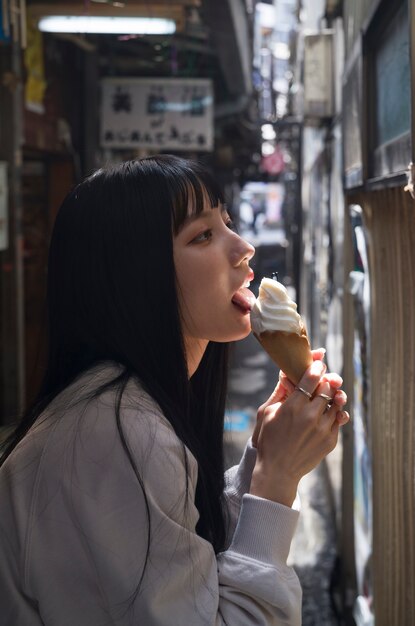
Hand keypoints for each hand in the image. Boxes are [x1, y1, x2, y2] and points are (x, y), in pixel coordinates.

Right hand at [250, 359, 349, 506]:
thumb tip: (287, 373)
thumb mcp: (267, 412)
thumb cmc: (269, 439)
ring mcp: (323, 430)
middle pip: (328, 388)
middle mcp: (310, 417)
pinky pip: (339, 419)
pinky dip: (335, 413)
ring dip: (333, 396)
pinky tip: (327, 412)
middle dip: (326, 381)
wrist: (278, 470)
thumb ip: (280, 392)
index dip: (317, 368)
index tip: (318, 365)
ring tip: (328, 396)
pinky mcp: (330, 441)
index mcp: (293, 407)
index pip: (312, 378)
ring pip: (337, 402)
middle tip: (322, 379)